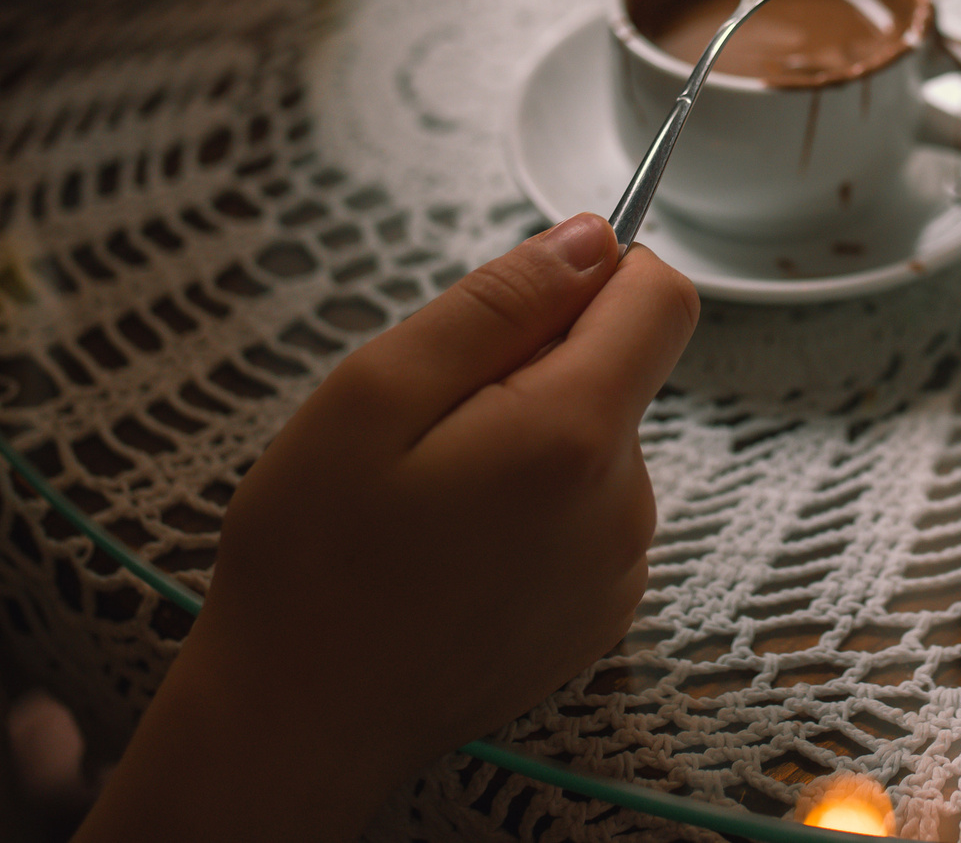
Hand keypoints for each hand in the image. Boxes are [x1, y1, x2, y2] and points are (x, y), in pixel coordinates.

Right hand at [78, 214, 700, 842]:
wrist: (297, 722)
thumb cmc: (314, 558)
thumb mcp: (375, 390)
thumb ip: (500, 301)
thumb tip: (594, 238)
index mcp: (574, 436)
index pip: (663, 298)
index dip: (600, 271)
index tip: (518, 303)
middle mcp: (623, 504)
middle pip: (621, 369)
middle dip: (537, 365)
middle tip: (430, 427)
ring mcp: (618, 567)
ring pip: (598, 440)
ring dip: (529, 438)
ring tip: (431, 498)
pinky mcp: (600, 612)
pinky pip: (587, 510)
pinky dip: (532, 505)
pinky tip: (454, 549)